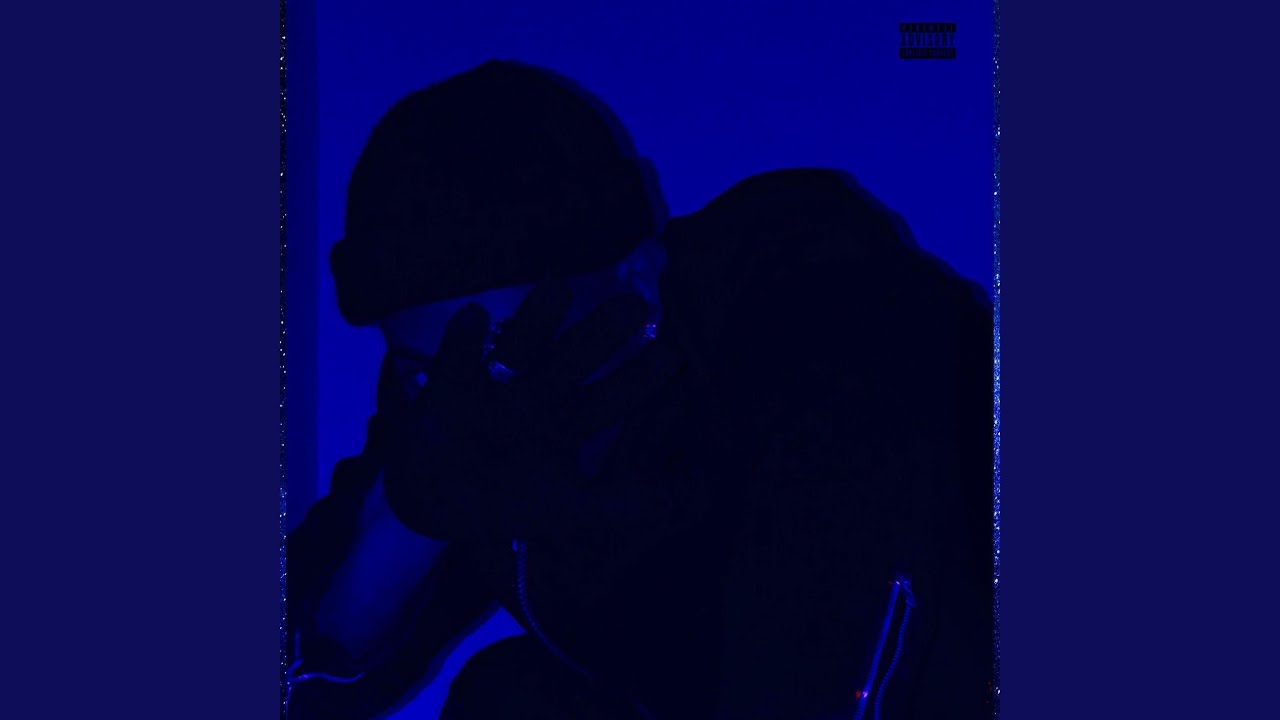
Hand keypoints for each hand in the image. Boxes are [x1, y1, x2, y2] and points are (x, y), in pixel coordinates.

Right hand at [382, 282, 676, 540]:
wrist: (432, 504)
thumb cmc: (507, 503)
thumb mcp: (573, 512)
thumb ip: (632, 505)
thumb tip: (697, 488)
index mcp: (566, 423)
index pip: (613, 395)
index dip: (643, 378)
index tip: (674, 356)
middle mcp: (535, 399)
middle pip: (575, 359)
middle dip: (602, 334)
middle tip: (636, 305)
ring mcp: (491, 391)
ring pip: (521, 348)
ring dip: (537, 320)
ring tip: (560, 288)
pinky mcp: (445, 392)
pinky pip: (455, 363)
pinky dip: (463, 342)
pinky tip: (475, 316)